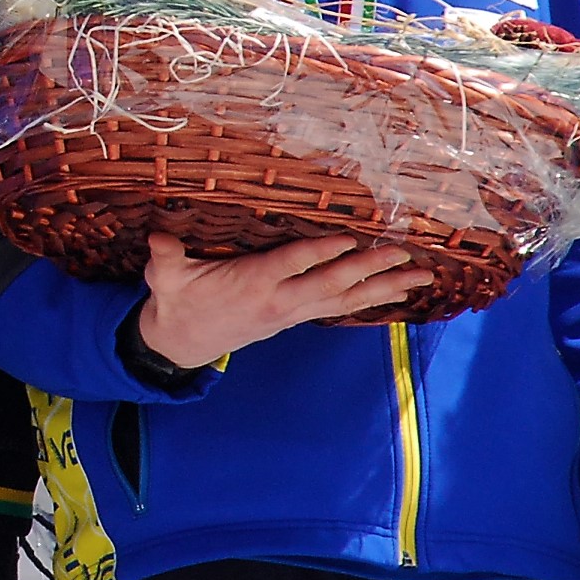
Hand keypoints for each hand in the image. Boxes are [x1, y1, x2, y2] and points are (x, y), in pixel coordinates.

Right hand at [132, 234, 429, 370]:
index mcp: (254, 284)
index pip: (293, 264)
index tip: (351, 238)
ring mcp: (292, 312)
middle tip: (406, 254)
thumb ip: (165, 257)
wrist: (182, 341)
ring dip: (385, 286)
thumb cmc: (177, 300)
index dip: (321, 252)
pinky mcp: (296, 316)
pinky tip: (396, 291)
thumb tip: (159, 238)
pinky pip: (342, 307)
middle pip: (333, 284)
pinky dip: (371, 298)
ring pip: (346, 298)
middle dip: (371, 269)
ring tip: (421, 276)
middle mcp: (281, 301)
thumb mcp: (166, 278)